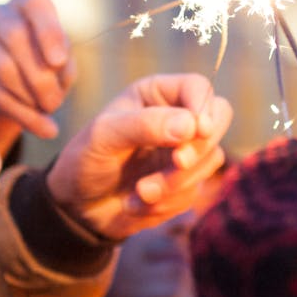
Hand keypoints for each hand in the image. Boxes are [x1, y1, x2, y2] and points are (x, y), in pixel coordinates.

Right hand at [0, 0, 75, 151]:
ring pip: (2, 66)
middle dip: (39, 76)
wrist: (10, 72)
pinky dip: (17, 110)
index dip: (48, 32)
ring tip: (47, 111)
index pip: (34, 6)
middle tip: (55, 103)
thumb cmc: (46, 60)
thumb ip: (61, 69)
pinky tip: (38, 125)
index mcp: (26, 2)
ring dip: (28, 95)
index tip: (59, 61)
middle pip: (15, 38)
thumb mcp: (61, 59)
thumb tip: (51, 95)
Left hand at [47, 73, 231, 239]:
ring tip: (141, 192)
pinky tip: (136, 204)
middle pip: (219, 119)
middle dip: (199, 146)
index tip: (198, 130)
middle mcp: (177, 118)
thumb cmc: (85, 159)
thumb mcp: (104, 136)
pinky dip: (167, 202)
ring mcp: (185, 151)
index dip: (203, 107)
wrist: (77, 207)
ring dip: (176, 182)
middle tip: (177, 162)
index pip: (198, 88)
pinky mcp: (185, 183)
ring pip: (210, 159)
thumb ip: (145, 125)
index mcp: (157, 94)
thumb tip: (192, 124)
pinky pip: (194, 191)